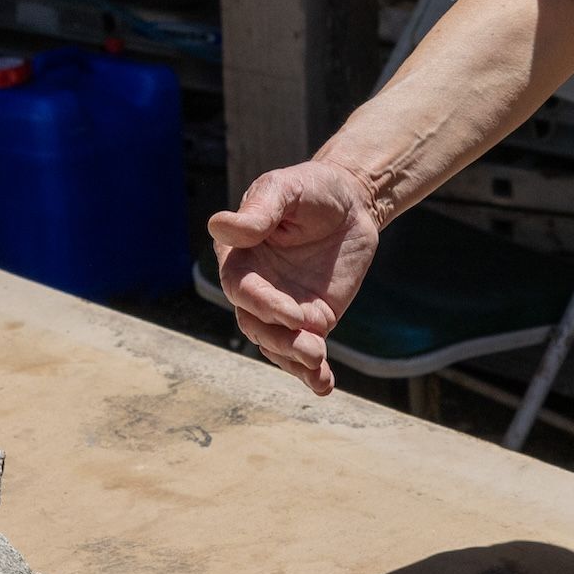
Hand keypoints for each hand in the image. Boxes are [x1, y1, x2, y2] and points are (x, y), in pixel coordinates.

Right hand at [208, 161, 383, 396]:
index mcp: (240, 256)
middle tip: (313, 349)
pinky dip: (312, 373)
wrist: (352, 202)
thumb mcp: (286, 189)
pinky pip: (305, 353)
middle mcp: (257, 287)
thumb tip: (220, 226)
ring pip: (278, 345)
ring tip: (319, 366)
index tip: (294, 314)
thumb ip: (259, 210)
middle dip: (282, 341)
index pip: (241, 289)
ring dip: (296, 362)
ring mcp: (283, 308)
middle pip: (257, 325)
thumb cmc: (312, 188)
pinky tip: (323, 385)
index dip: (264, 305)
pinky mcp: (313, 321)